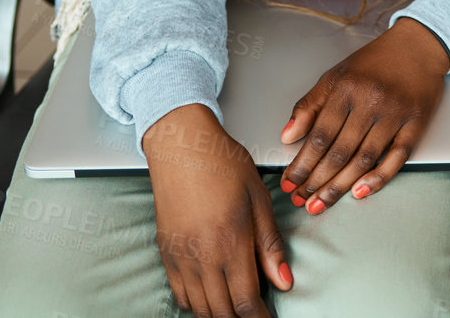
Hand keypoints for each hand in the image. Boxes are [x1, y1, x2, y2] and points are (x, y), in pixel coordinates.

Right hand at [143, 103, 289, 316]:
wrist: (182, 147)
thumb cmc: (223, 164)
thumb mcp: (259, 199)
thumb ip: (270, 243)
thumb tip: (283, 280)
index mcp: (230, 242)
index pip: (246, 300)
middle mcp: (202, 256)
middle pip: (222, 310)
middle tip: (257, 313)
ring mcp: (180, 257)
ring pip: (199, 307)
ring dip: (220, 313)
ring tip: (237, 306)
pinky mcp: (166, 253)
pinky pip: (179, 294)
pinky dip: (196, 304)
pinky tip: (211, 295)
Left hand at [277, 16, 448, 214]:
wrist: (418, 45)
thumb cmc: (374, 61)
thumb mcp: (335, 75)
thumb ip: (309, 105)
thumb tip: (287, 136)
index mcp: (347, 88)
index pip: (319, 136)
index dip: (302, 164)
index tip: (289, 182)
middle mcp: (371, 101)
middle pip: (339, 152)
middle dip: (316, 181)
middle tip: (302, 200)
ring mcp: (395, 114)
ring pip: (364, 159)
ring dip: (340, 186)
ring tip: (322, 202)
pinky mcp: (416, 123)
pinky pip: (397, 158)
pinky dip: (378, 178)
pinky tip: (360, 192)